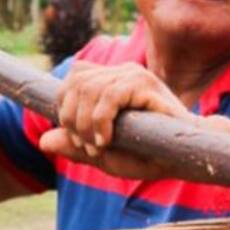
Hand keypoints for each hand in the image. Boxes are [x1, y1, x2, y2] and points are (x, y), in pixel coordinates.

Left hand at [39, 62, 194, 179]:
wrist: (187, 158)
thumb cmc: (150, 156)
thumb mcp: (104, 155)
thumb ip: (75, 146)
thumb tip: (43, 141)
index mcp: (111, 81)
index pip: (73, 78)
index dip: (65, 107)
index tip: (78, 139)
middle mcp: (121, 72)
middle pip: (75, 83)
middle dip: (72, 120)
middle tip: (88, 147)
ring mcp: (133, 74)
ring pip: (88, 89)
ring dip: (85, 124)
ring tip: (98, 147)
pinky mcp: (145, 84)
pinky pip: (109, 96)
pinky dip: (100, 121)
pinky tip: (106, 140)